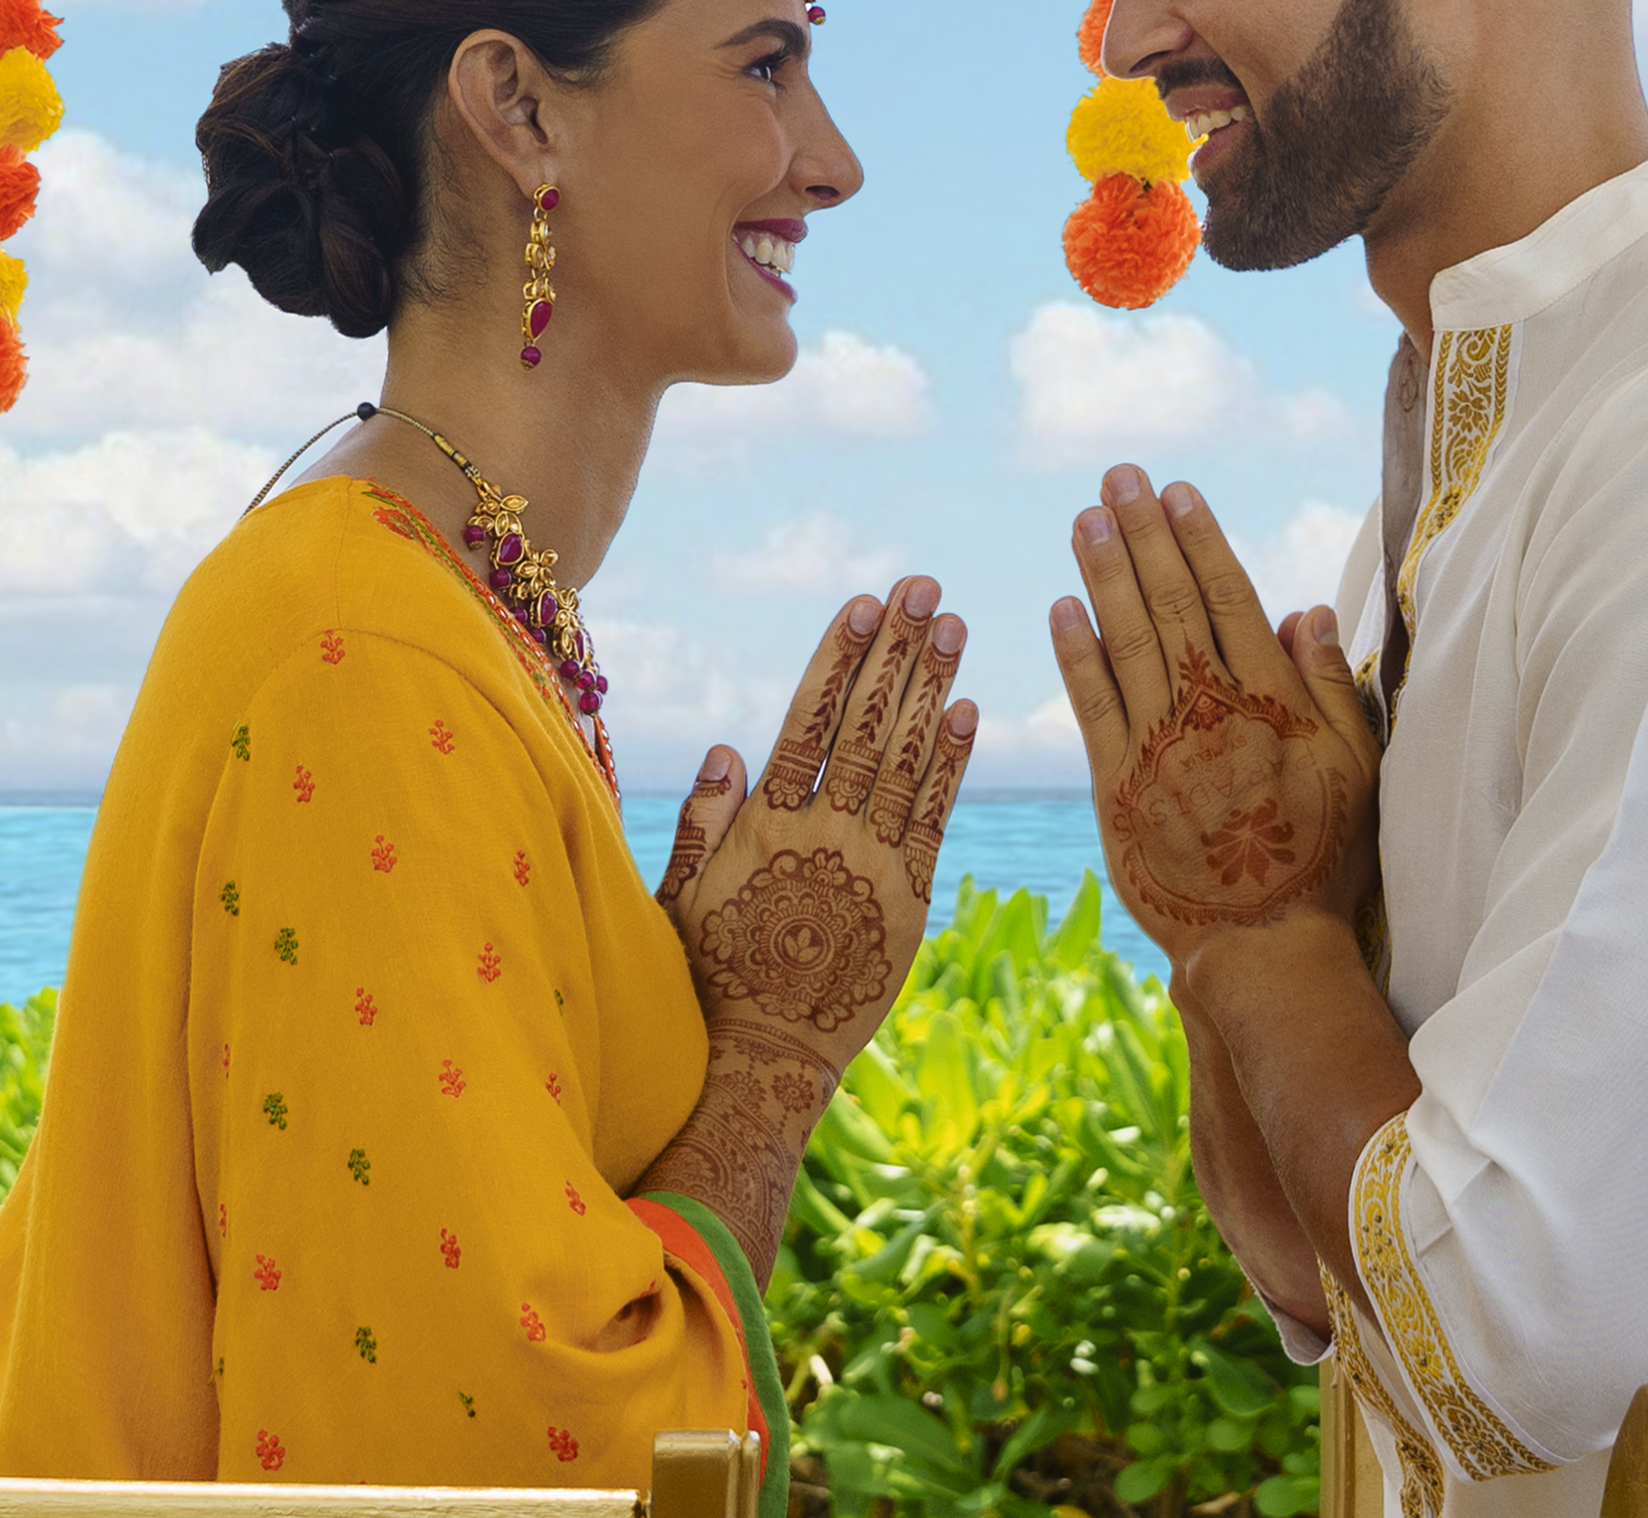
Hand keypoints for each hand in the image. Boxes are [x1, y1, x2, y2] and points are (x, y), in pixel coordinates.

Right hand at [653, 576, 974, 1080]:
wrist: (763, 1060)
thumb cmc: (711, 977)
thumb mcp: (681, 896)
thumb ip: (703, 821)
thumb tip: (727, 746)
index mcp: (766, 826)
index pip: (808, 720)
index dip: (840, 657)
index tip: (865, 602)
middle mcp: (823, 835)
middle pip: (865, 724)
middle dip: (898, 650)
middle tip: (926, 586)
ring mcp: (872, 868)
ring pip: (905, 760)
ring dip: (932, 687)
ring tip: (956, 626)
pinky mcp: (910, 904)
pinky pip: (935, 821)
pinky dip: (951, 765)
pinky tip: (966, 714)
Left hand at [1051, 467, 1377, 974]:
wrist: (1264, 945)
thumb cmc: (1322, 857)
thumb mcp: (1356, 767)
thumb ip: (1329, 685)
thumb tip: (1303, 607)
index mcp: (1271, 701)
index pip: (1228, 598)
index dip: (1200, 539)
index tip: (1177, 491)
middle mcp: (1211, 712)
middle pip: (1172, 603)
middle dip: (1142, 534)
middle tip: (1118, 476)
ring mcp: (1158, 748)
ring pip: (1127, 641)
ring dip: (1104, 574)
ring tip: (1083, 519)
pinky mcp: (1116, 787)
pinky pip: (1091, 705)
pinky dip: (1074, 653)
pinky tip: (1060, 607)